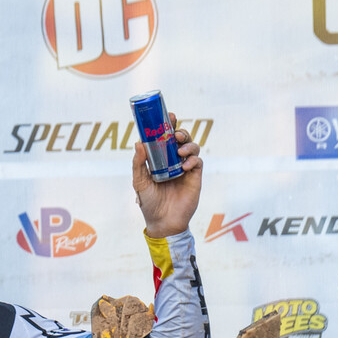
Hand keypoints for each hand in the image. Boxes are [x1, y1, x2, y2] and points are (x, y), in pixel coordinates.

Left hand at [131, 115, 202, 237]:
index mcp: (160, 159)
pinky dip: (193, 160)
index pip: (165, 137)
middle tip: (175, 133)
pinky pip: (198, 162)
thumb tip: (138, 143)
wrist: (162, 222)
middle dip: (181, 132)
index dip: (168, 125)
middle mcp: (174, 161)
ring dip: (188, 144)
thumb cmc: (149, 202)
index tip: (169, 115)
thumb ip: (138, 163)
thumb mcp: (139, 182)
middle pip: (182, 139)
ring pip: (192, 147)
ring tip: (180, 151)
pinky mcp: (195, 177)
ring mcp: (185, 168)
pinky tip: (186, 165)